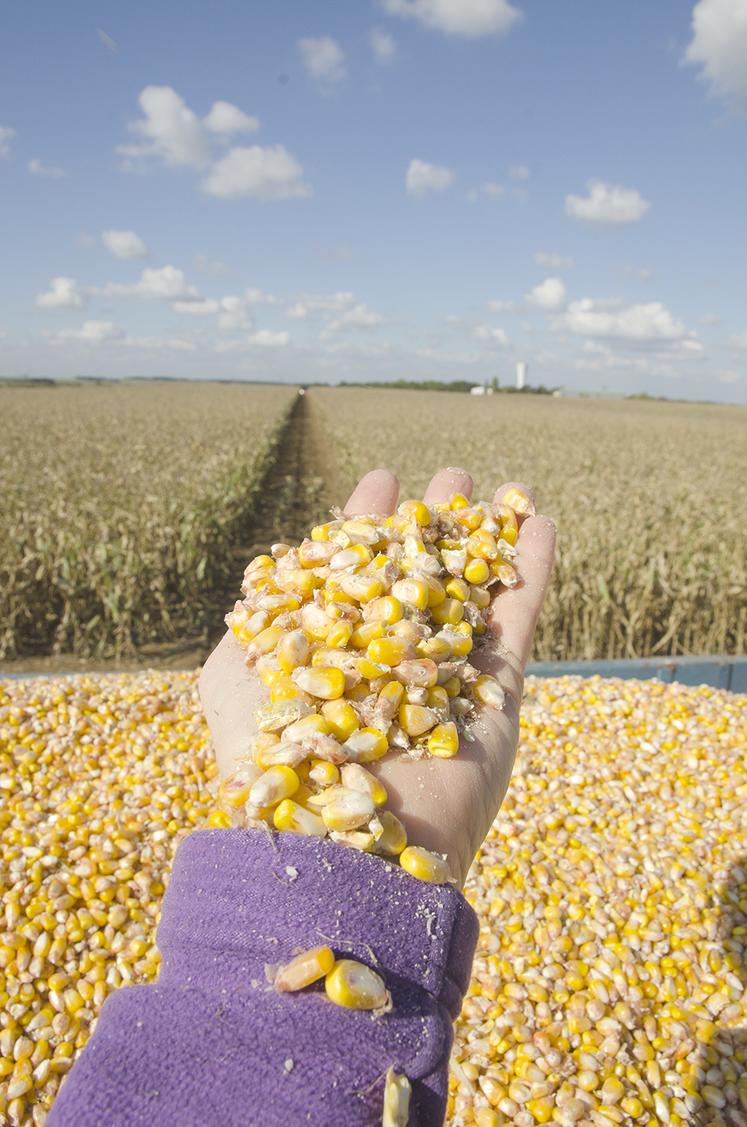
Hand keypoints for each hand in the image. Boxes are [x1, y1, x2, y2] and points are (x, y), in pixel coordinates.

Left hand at [199, 466, 555, 885]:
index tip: (382, 479)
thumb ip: (258, 618)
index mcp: (329, 651)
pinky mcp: (495, 698)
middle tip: (452, 476)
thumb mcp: (235, 675)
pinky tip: (542, 523)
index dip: (366, 526)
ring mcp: (443, 679)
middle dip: (433, 525)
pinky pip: (518, 622)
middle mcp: (387, 661)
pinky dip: (531, 572)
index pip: (352, 573)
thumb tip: (276, 572)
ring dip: (487, 538)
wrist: (339, 846)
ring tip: (503, 488)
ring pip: (472, 591)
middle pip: (417, 575)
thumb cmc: (273, 759)